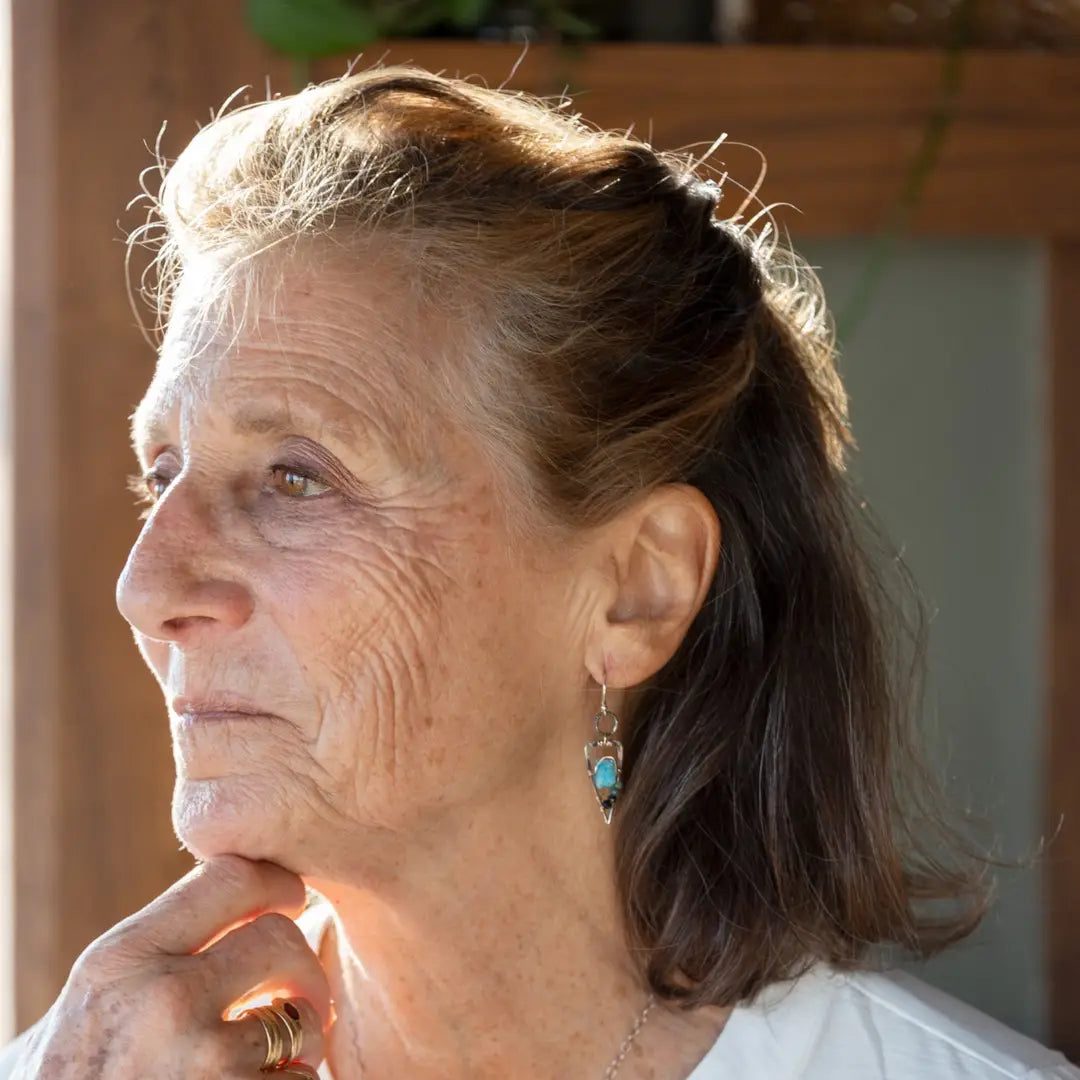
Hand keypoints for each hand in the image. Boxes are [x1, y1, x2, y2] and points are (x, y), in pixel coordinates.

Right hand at [16, 855, 330, 1077]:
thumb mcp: (86, 1005)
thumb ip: (148, 956)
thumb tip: (228, 901)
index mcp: (122, 958)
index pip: (230, 878)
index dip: (274, 884)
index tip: (289, 900)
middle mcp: (165, 999)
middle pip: (280, 938)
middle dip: (299, 966)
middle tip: (294, 994)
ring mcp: (204, 1060)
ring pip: (301, 1019)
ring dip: (298, 1042)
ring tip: (271, 1058)